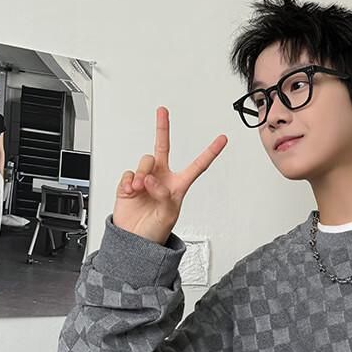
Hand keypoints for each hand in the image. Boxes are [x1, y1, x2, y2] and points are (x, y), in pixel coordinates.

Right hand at [114, 106, 227, 244]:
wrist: (134, 239)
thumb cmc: (156, 230)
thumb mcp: (168, 215)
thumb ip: (163, 194)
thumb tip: (150, 178)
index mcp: (178, 185)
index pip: (197, 166)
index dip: (210, 152)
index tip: (222, 139)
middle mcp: (161, 178)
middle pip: (163, 147)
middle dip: (162, 128)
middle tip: (162, 111)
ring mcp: (145, 179)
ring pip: (145, 161)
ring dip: (142, 173)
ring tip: (140, 189)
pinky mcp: (128, 183)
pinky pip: (128, 172)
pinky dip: (129, 181)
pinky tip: (131, 191)